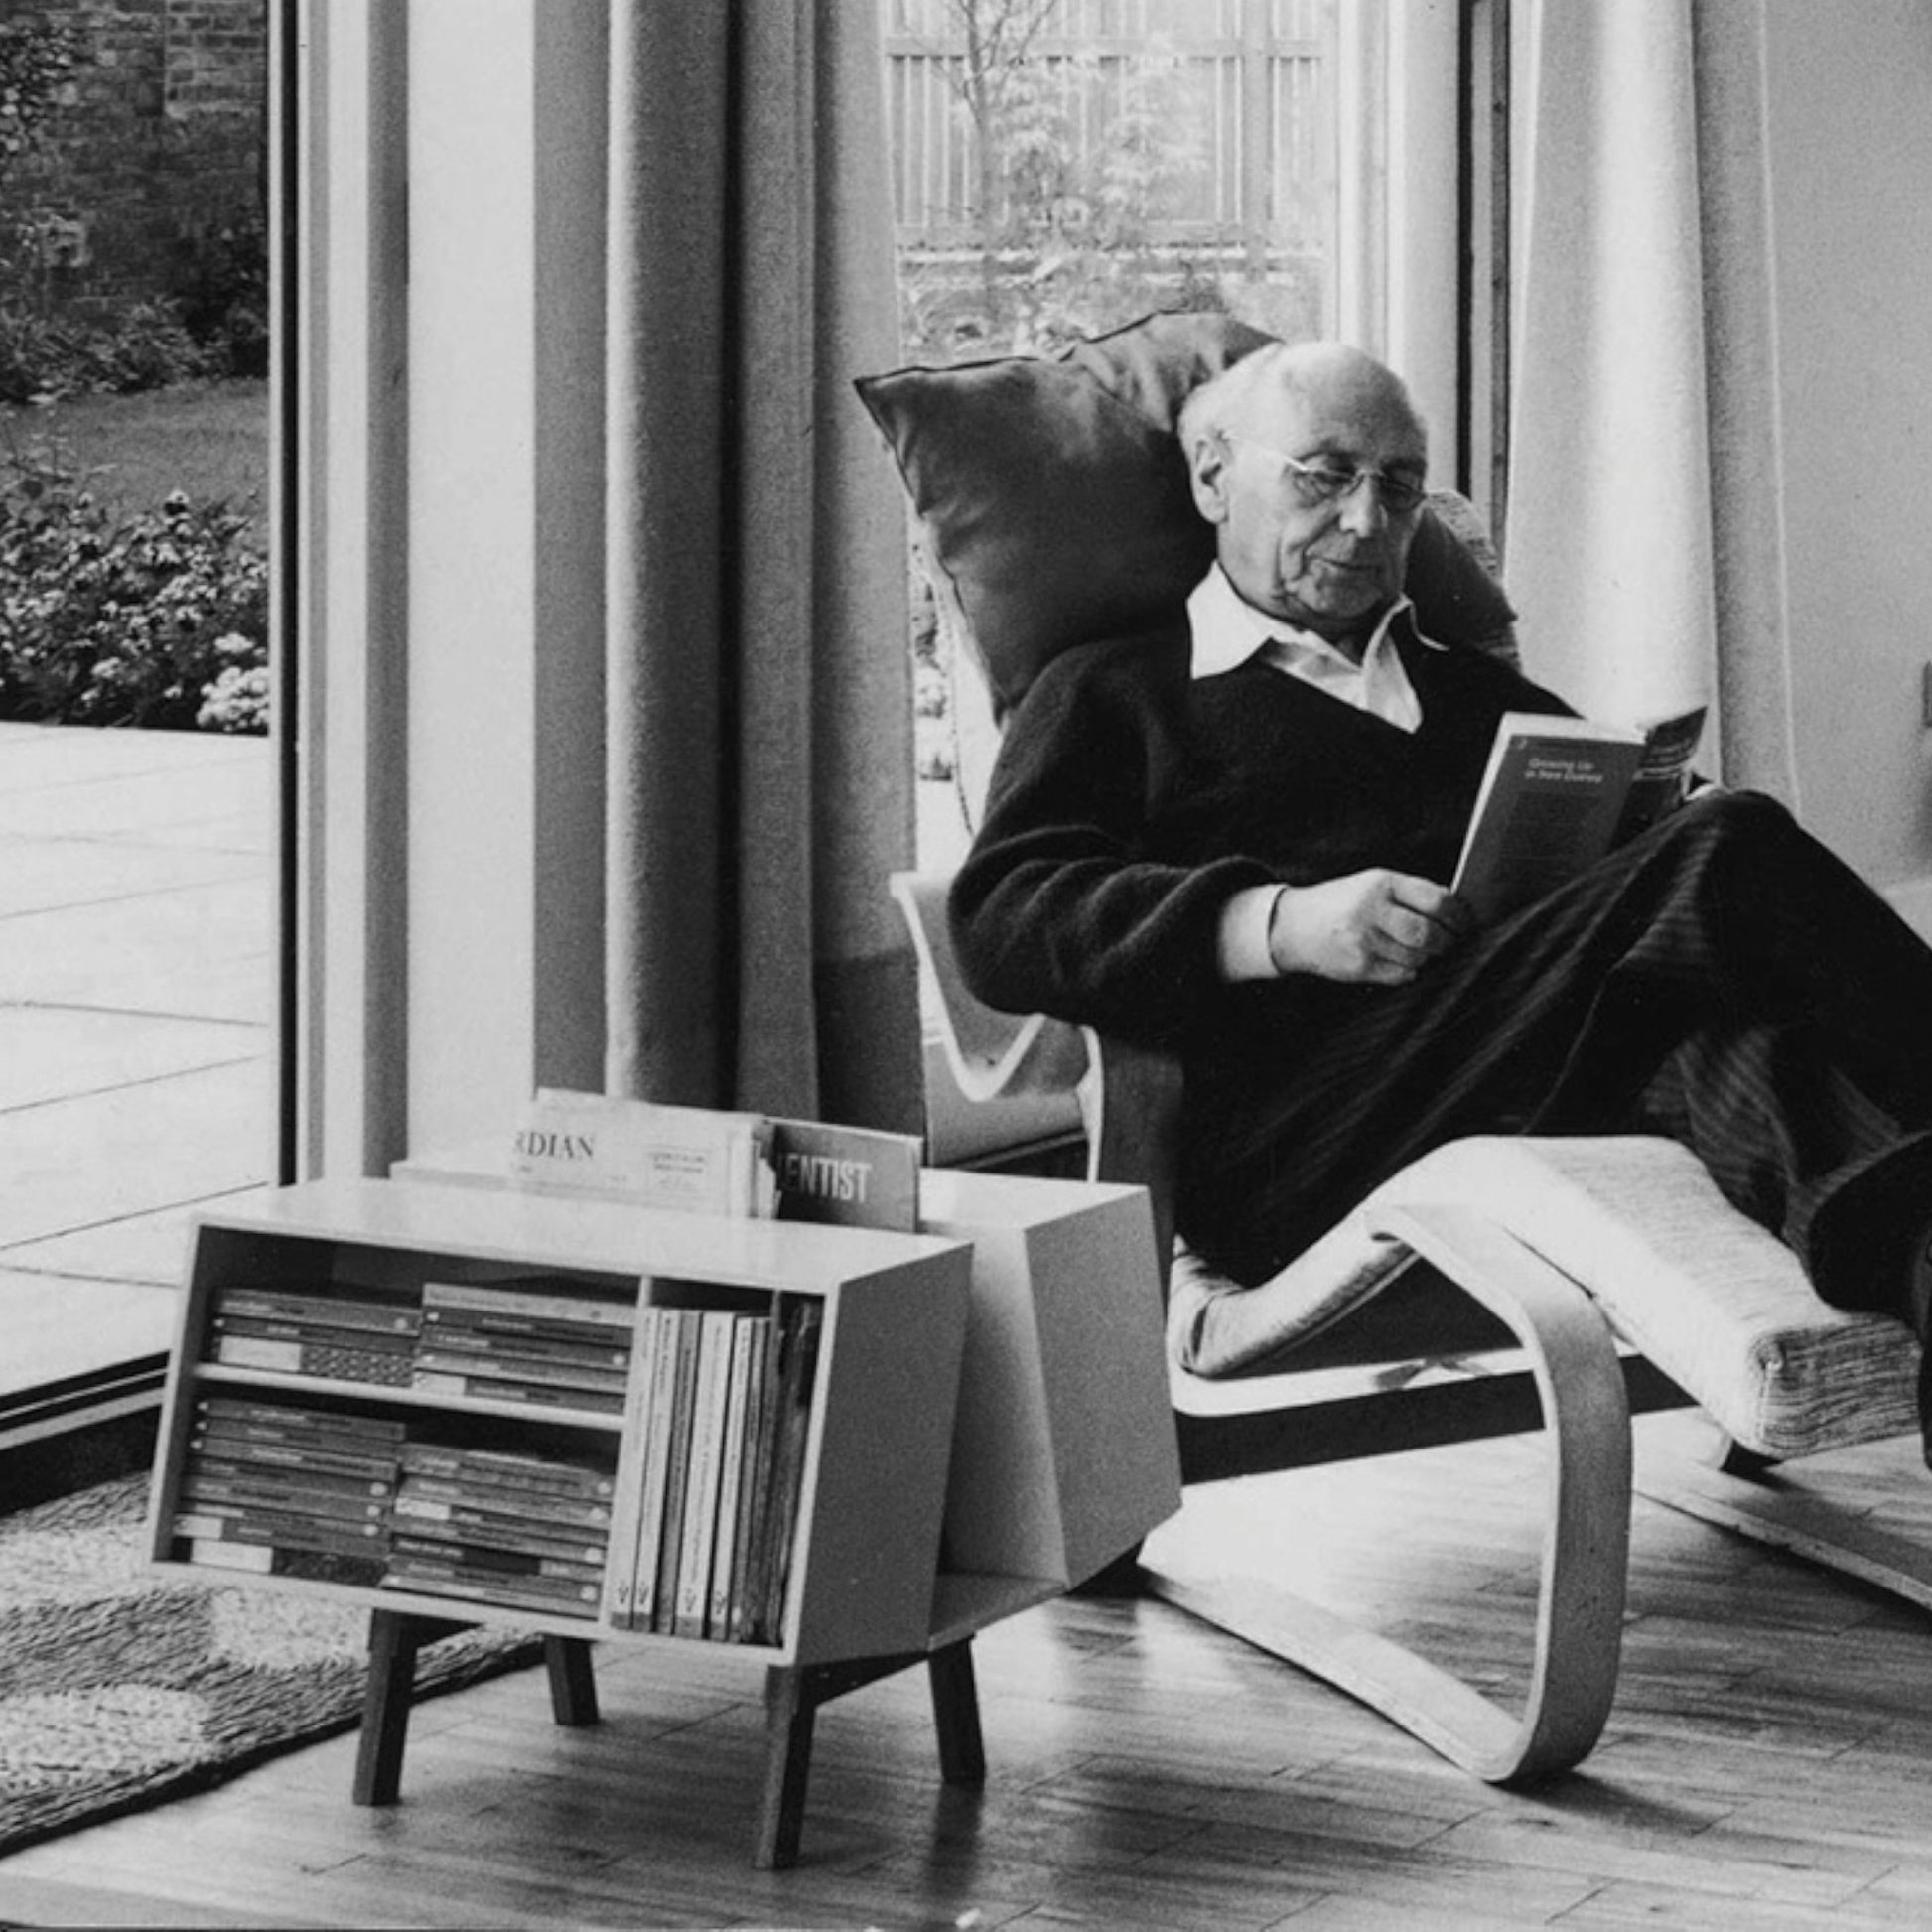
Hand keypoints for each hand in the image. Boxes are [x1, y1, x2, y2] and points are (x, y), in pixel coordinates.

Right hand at [1268, 870, 1470, 983]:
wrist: (1294, 925)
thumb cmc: (1341, 903)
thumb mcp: (1372, 884)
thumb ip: (1410, 893)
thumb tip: (1456, 912)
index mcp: (1382, 884)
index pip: (1437, 901)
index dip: (1459, 916)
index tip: (1466, 923)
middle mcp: (1372, 910)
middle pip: (1430, 934)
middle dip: (1447, 942)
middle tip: (1450, 942)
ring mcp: (1365, 940)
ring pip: (1419, 957)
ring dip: (1428, 957)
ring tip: (1422, 950)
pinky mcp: (1359, 966)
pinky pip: (1403, 974)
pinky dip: (1409, 970)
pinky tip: (1399, 960)